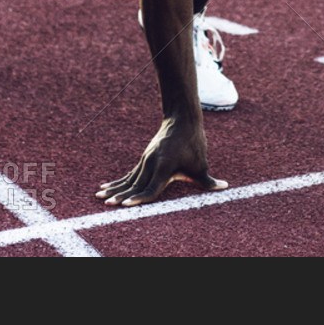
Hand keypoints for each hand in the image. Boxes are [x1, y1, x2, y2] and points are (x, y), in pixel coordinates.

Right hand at [97, 117, 226, 205]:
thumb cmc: (193, 143)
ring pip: (128, 179)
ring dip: (114, 189)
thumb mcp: (201, 163)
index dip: (140, 198)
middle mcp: (151, 164)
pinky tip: (104, 187)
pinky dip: (117, 181)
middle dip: (121, 196)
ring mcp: (145, 161)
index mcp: (164, 166)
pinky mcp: (143, 160)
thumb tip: (224, 187)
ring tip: (100, 197)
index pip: (150, 187)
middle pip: (135, 184)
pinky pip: (128, 174)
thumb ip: (208, 181)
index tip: (126, 205)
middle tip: (108, 205)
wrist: (182, 119)